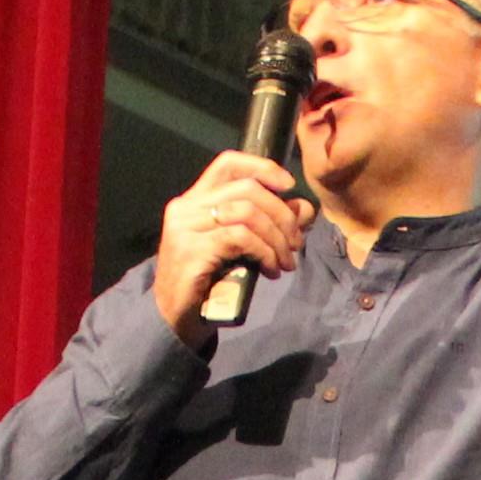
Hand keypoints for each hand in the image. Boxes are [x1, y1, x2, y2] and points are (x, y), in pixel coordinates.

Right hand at [153, 151, 313, 341]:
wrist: (176, 316)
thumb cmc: (210, 280)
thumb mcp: (243, 248)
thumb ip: (269, 224)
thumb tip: (304, 209)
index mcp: (195, 199)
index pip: (228, 163)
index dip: (262, 167)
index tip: (288, 185)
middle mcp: (186, 206)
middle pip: (247, 189)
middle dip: (281, 215)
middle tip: (295, 243)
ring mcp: (185, 227)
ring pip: (246, 213)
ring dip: (276, 239)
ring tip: (285, 262)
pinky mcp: (191, 250)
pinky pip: (240, 239)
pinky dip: (264, 252)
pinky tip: (271, 270)